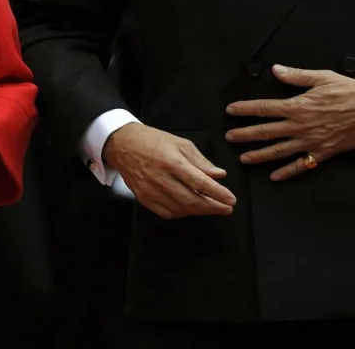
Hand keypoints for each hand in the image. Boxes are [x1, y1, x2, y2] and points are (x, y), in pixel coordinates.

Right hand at [102, 123, 235, 219]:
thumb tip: (219, 175)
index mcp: (172, 162)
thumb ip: (201, 162)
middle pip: (191, 200)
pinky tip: (191, 209)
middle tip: (226, 208)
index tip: (231, 200)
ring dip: (199, 211)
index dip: (218, 193)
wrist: (123, 145)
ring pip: (181, 209)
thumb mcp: (181, 144)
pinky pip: (167, 213)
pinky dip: (182, 213)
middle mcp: (161, 179)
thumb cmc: (154, 141)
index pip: (200, 182)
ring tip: (212, 207)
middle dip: (212, 207)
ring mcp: (151, 191)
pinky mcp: (144, 198)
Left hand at [225, 66, 354, 180]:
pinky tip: (275, 176)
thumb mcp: (322, 77)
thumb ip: (296, 75)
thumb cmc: (349, 91)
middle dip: (245, 135)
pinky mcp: (323, 153)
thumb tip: (275, 70)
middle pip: (266, 132)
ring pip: (279, 151)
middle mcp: (301, 126)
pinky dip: (287, 171)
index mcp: (298, 106)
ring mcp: (311, 142)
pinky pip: (302, 165)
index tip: (231, 111)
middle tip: (229, 138)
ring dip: (260, 155)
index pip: (265, 108)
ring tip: (244, 159)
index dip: (245, 110)